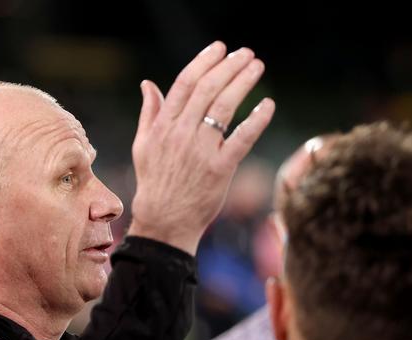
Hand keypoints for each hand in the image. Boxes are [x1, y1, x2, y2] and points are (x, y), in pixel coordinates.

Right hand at [128, 41, 274, 254]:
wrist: (164, 220)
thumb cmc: (154, 182)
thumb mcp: (143, 146)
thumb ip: (149, 114)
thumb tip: (147, 84)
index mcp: (163, 126)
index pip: (185, 84)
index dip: (204, 62)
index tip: (220, 48)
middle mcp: (181, 134)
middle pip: (208, 90)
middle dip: (229, 67)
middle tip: (246, 54)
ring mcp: (201, 151)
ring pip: (225, 108)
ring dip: (243, 83)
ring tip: (257, 66)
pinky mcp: (220, 169)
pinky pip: (242, 138)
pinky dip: (257, 119)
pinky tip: (268, 104)